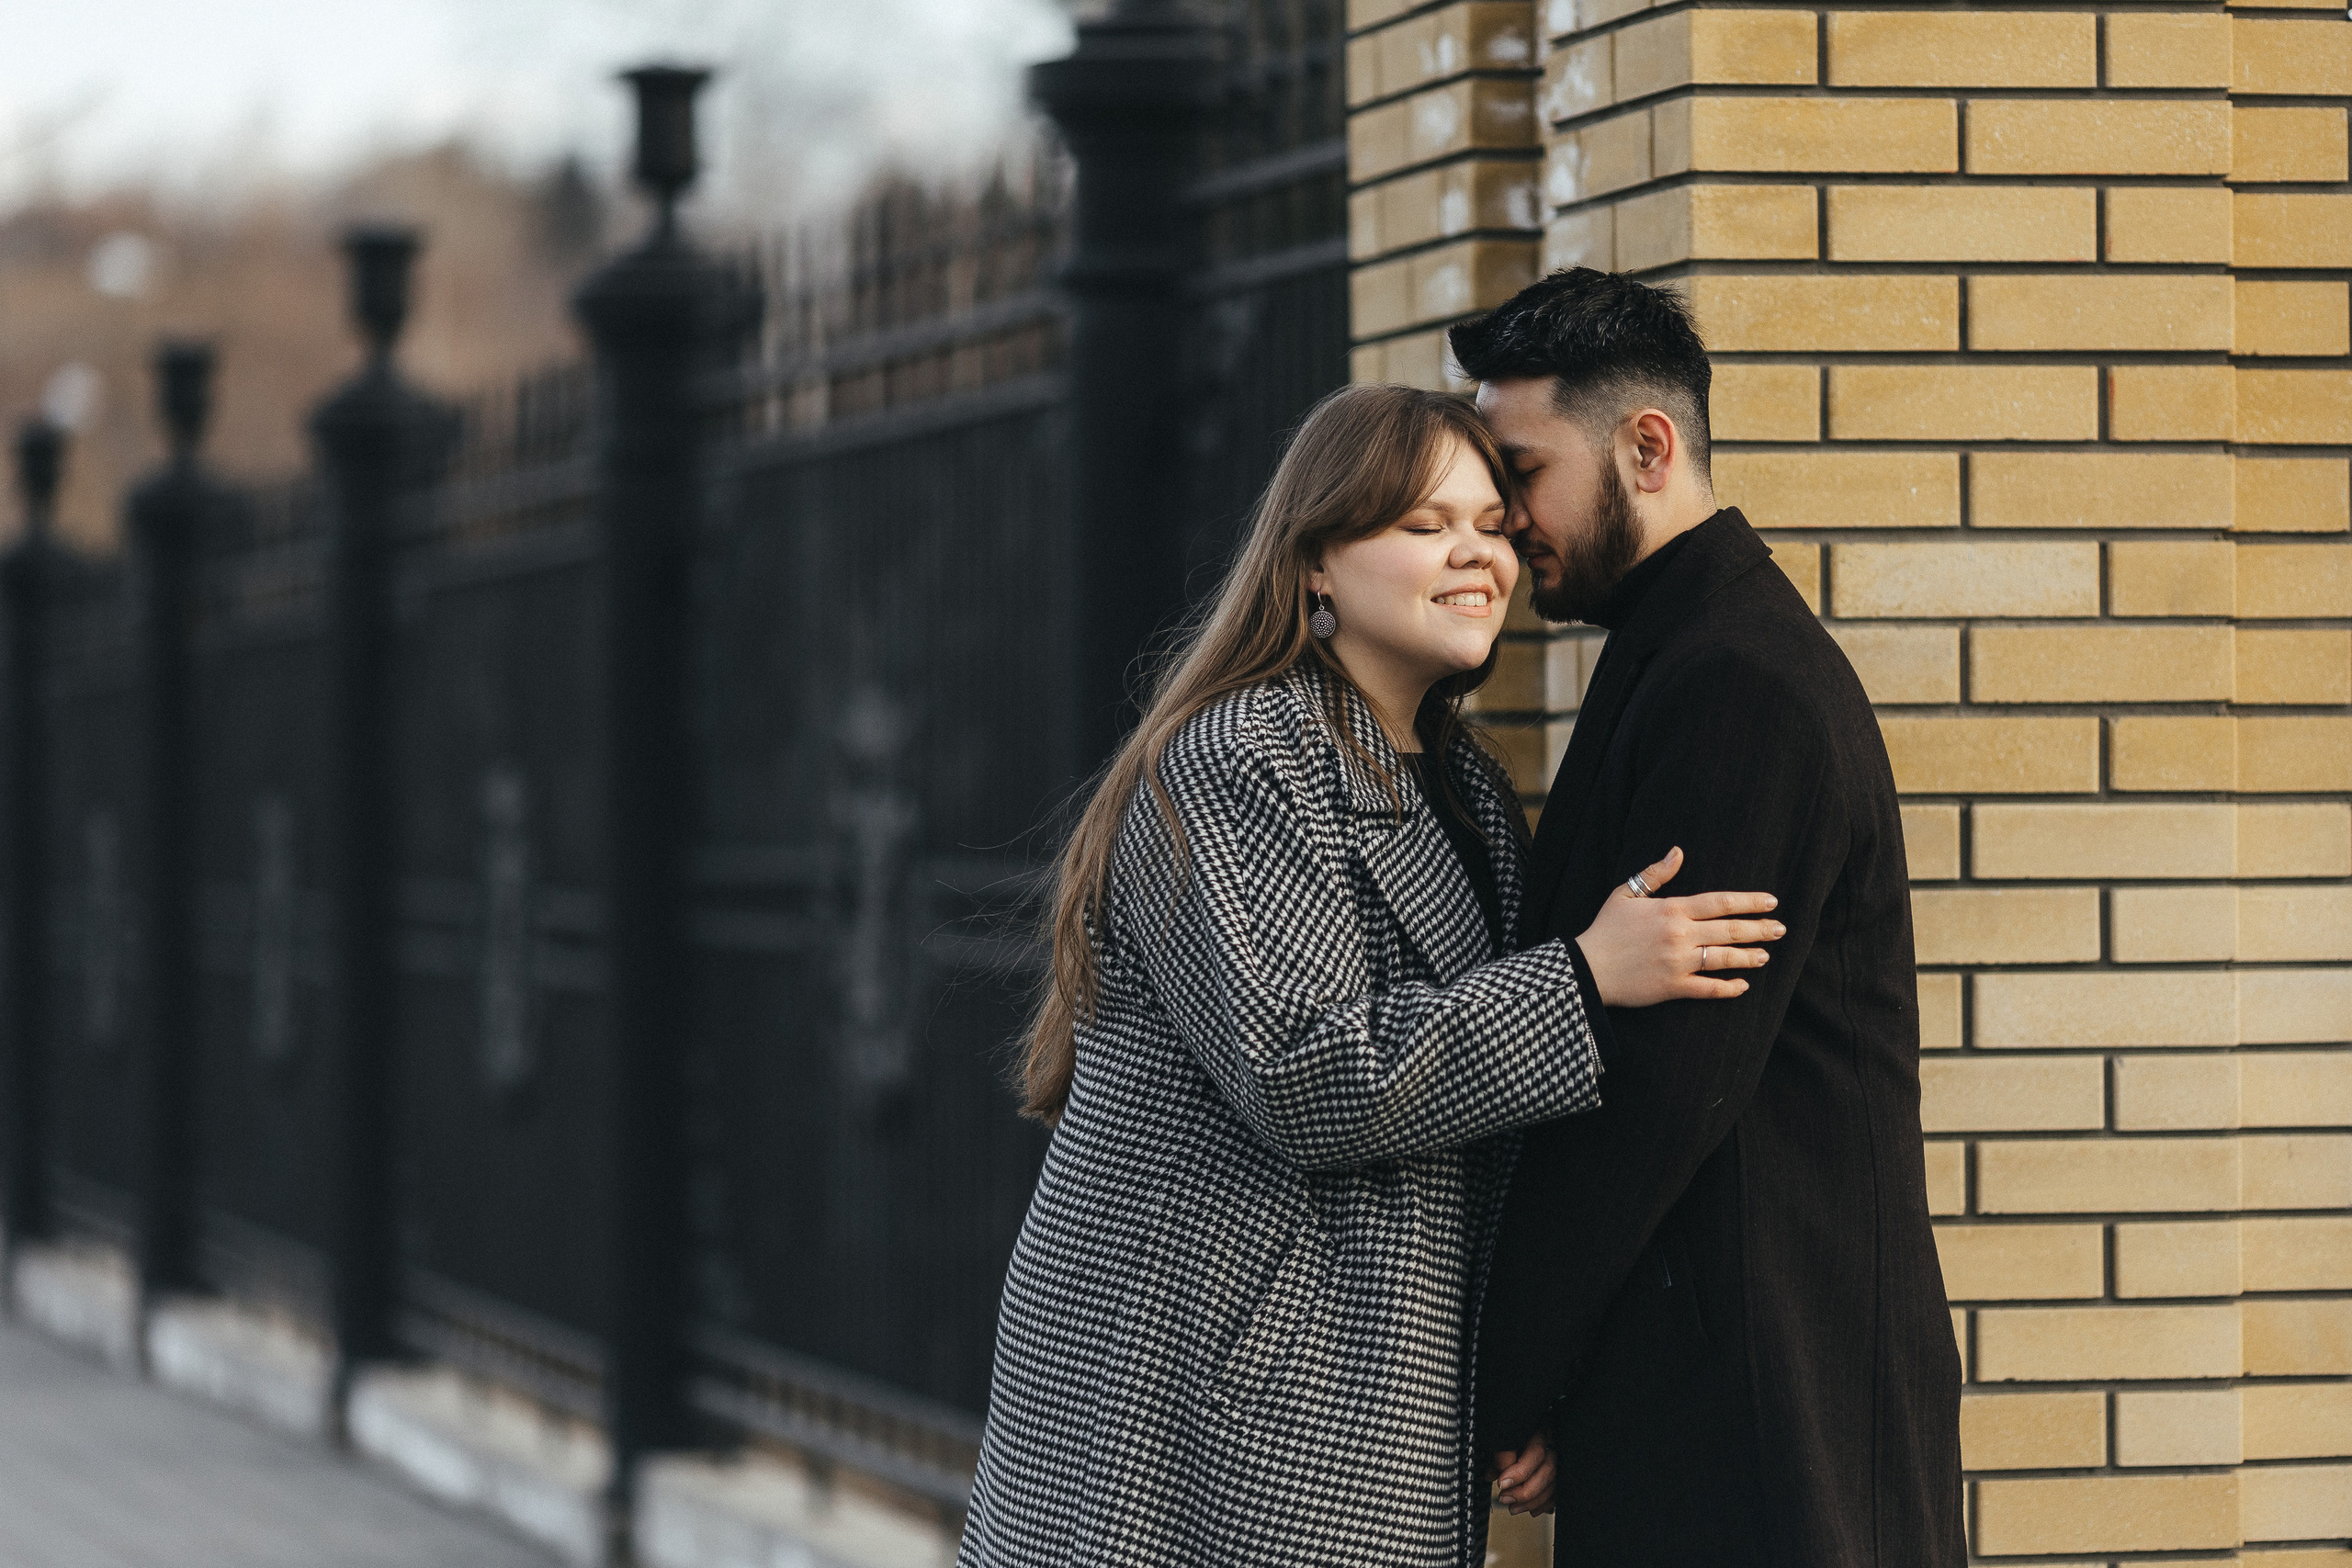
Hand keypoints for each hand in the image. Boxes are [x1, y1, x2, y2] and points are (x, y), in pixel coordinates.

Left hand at [1491, 1429, 1556, 1515]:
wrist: (1525, 1422)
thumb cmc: (1511, 1432)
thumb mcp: (1502, 1439)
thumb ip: (1499, 1457)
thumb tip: (1491, 1476)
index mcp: (1538, 1428)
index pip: (1534, 1453)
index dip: (1517, 1471)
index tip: (1501, 1483)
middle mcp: (1553, 1441)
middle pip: (1548, 1469)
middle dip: (1525, 1490)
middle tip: (1505, 1498)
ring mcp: (1560, 1456)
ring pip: (1555, 1482)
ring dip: (1533, 1501)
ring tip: (1513, 1508)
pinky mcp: (1561, 1472)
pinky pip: (1559, 1491)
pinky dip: (1545, 1503)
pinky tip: (1531, 1510)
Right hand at [1574, 847, 1782, 1007]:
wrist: (1587, 967)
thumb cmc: (1606, 929)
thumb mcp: (1625, 894)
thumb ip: (1655, 874)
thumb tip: (1678, 852)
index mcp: (1671, 909)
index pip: (1720, 902)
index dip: (1749, 902)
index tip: (1771, 902)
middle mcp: (1680, 935)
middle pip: (1729, 930)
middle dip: (1759, 929)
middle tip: (1780, 929)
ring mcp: (1678, 962)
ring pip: (1723, 958)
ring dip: (1748, 957)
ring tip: (1765, 955)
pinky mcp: (1673, 987)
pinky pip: (1707, 988)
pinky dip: (1727, 988)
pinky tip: (1742, 986)